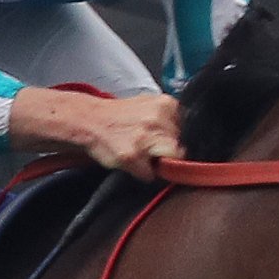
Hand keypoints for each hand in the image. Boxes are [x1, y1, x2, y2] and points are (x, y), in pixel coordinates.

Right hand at [6, 88, 182, 179]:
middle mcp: (159, 119)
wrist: (88, 121)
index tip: (167, 145)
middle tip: (150, 149)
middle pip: (181, 149)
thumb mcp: (149, 107)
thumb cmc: (118, 117)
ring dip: (156, 164)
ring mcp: (146, 138)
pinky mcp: (133, 156)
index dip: (177, 141)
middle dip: (168, 153)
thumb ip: (169, 119)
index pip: (190, 132)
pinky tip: (130, 160)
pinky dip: (141, 172)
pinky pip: (149, 174)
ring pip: (168, 163)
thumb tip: (186, 142)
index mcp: (167, 104)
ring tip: (140, 154)